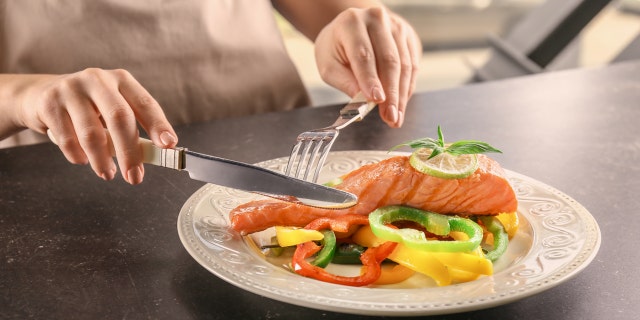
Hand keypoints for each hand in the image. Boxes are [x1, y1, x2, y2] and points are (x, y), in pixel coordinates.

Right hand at [17, 68, 176, 183]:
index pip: (146, 104)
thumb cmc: (88, 108)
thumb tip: (155, 156)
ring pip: (92, 133)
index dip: (159, 125)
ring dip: (102, 160)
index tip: (169, 145)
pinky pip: (67, 139)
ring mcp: (72, 89)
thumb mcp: (112, 111)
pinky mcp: (49, 103)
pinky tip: (82, 160)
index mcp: (122, 80)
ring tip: (108, 174)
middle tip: (135, 177)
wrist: (41, 95)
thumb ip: (132, 130)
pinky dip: (77, 156)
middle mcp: (98, 79)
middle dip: (130, 152)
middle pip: (120, 118)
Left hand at [314, 6, 421, 127]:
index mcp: (351, 23)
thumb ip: (345, 82)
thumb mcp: (329, 65)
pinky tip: (401, 103)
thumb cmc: (336, 48)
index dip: (371, 80)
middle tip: (391, 117)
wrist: (351, 28)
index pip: (364, 55)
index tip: (376, 101)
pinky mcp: (408, 36)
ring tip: (396, 117)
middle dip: (391, 93)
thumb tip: (364, 102)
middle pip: (389, 60)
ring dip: (402, 95)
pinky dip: (407, 87)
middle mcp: (376, 19)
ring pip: (405, 65)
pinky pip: (412, 65)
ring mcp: (396, 26)